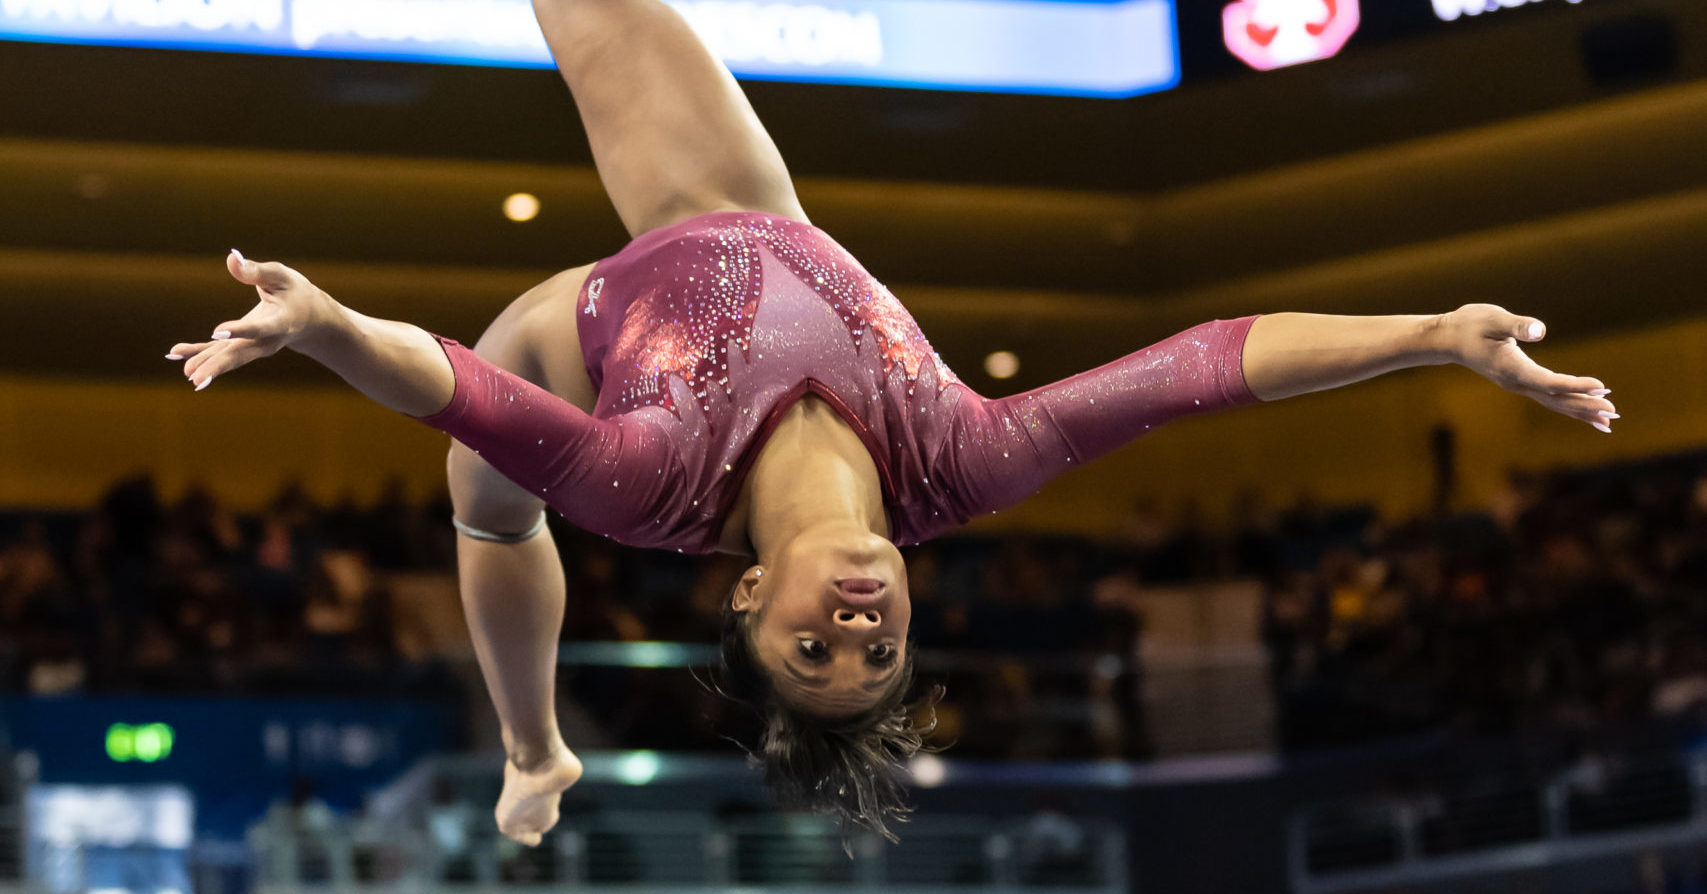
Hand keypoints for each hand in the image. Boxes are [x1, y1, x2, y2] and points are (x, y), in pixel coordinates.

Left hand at [167, 250, 328, 389]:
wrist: (310, 319)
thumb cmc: (295, 292)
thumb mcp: (280, 276)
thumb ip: (255, 271)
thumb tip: (231, 258)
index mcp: (282, 322)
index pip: (259, 329)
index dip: (240, 331)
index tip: (217, 332)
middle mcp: (267, 341)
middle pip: (241, 353)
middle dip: (218, 365)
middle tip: (197, 378)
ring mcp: (253, 346)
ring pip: (229, 357)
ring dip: (208, 367)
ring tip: (189, 376)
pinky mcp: (240, 346)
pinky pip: (218, 352)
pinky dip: (197, 354)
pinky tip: (175, 355)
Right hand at [1442, 304, 1616, 432]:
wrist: (1449, 339)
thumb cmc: (1471, 325)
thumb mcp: (1494, 319)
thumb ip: (1517, 325)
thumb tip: (1539, 330)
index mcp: (1512, 369)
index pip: (1549, 382)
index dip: (1575, 385)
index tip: (1601, 386)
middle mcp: (1516, 383)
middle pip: (1555, 399)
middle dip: (1584, 406)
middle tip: (1613, 413)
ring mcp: (1518, 385)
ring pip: (1554, 403)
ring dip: (1580, 411)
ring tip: (1607, 422)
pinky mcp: (1520, 382)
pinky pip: (1549, 398)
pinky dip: (1569, 405)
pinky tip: (1585, 410)